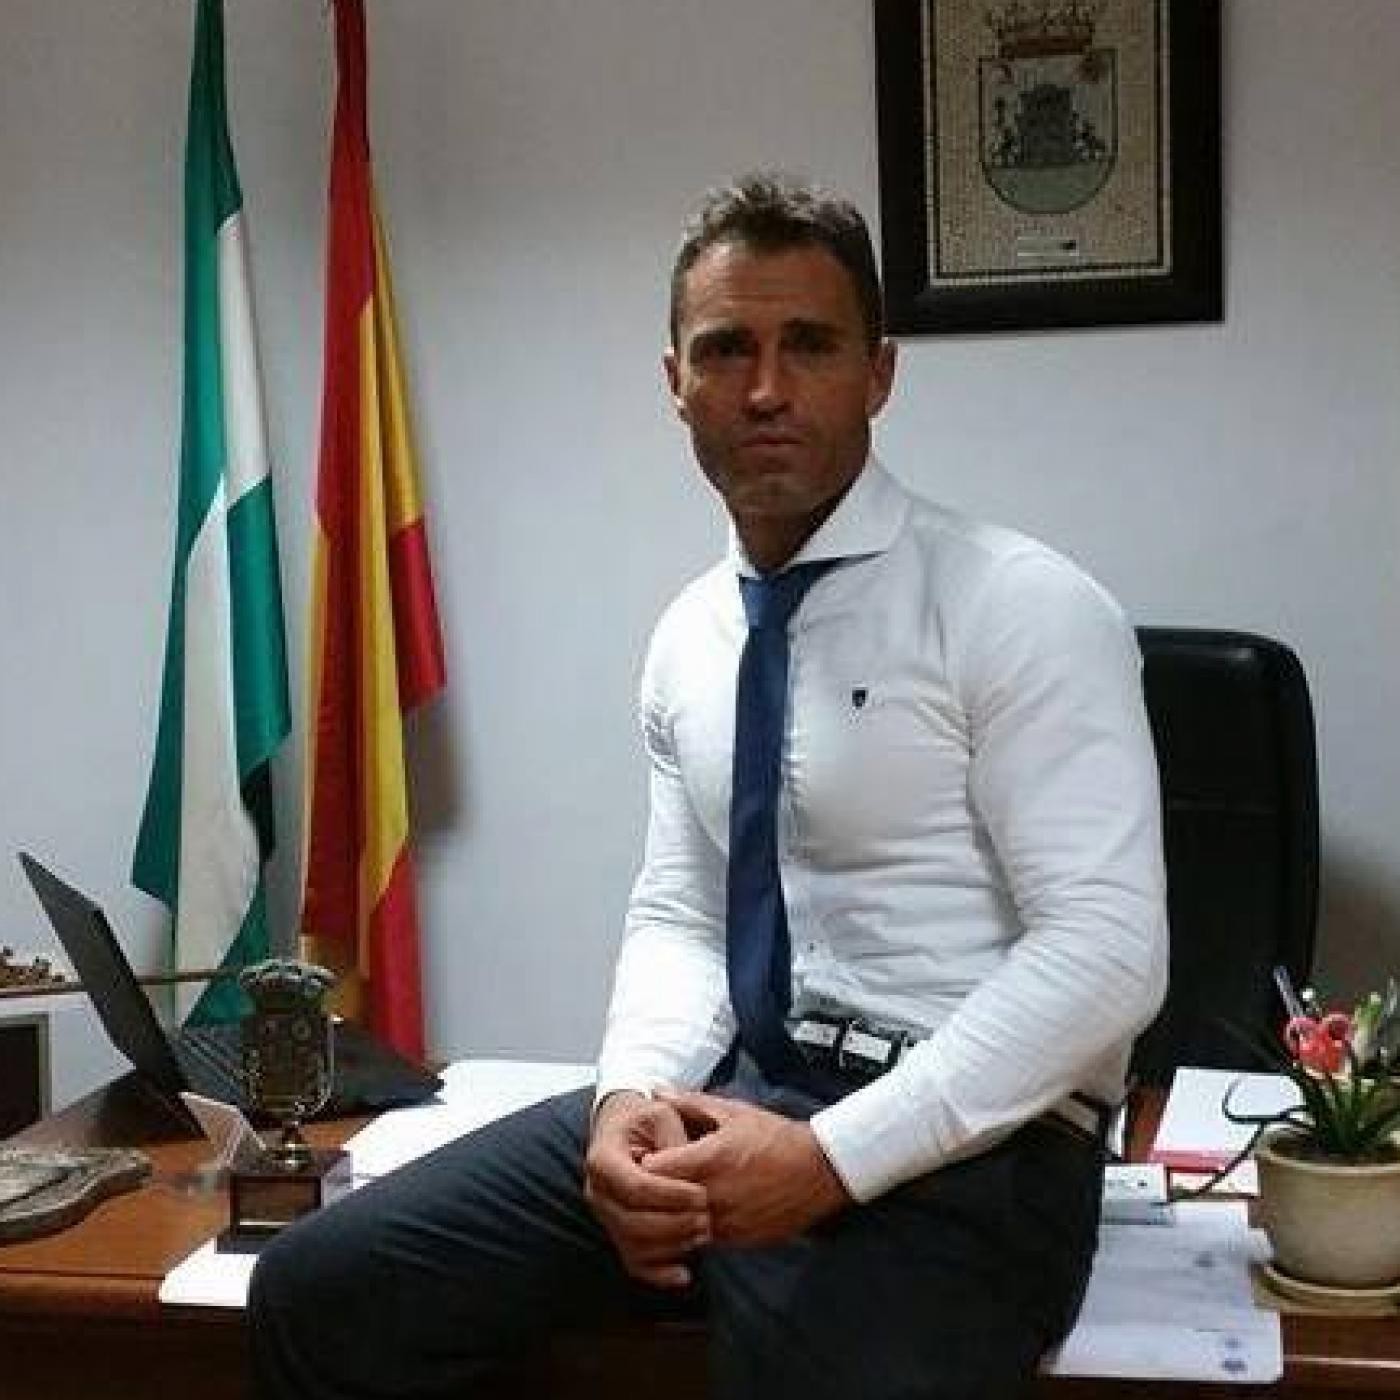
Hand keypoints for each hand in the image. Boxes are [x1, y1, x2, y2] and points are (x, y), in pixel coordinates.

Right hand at [585, 1091, 710, 1288]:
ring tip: (704, 1233)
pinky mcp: (616, 1234)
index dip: (670, 1195)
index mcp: (603, 1159)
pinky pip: (633, 1263)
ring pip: (634, 1246)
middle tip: (707, 1217)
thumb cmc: (646, 1119)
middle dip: (675, 1224)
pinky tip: (685, 1274)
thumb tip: (685, 1173)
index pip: (634, 1186)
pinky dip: (658, 1274)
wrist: (624, 1127)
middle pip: (633, 1222)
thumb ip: (674, 1141)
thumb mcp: (661, 1114)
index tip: (701, 1195)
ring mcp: (605, 1217)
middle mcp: (597, 1192)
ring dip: (672, 1246)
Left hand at [643, 1091, 850, 1246]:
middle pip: (662, 1203)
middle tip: (652, 1181)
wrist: (820, 1171)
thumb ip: (690, 1102)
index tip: (646, 1157)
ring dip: (674, 1215)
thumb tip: (657, 1089)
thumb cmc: (775, 1136)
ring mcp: (727, 1222)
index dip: (644, 1165)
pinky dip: (696, 1228)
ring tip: (675, 1198)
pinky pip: (704, 1240)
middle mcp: (714, 1195)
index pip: (654, 1171)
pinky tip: (699, 1212)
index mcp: (709, 1160)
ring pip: (681, 1227)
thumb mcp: (733, 1112)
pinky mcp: (739, 1240)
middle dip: (654, 1193)